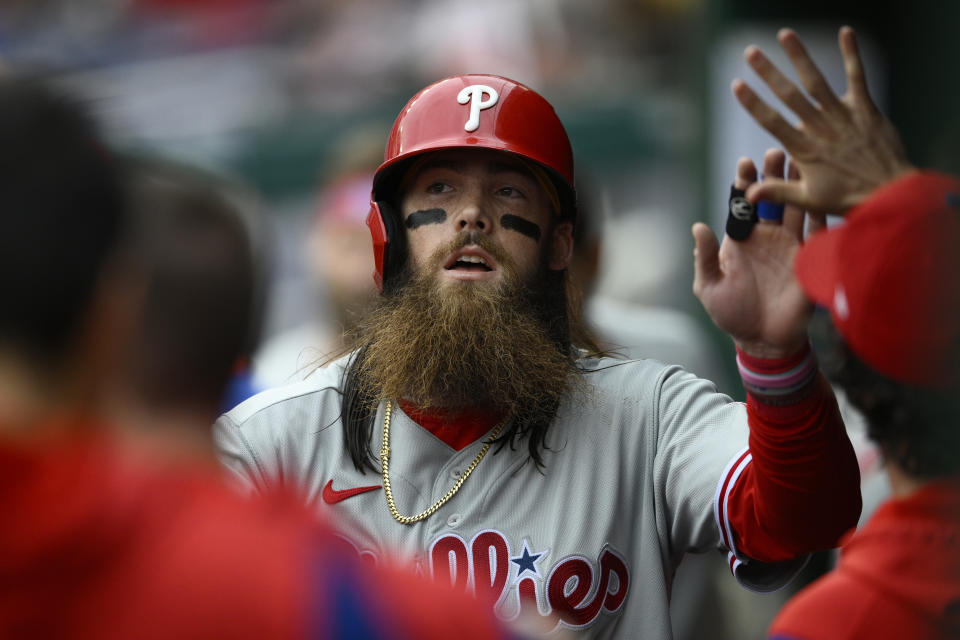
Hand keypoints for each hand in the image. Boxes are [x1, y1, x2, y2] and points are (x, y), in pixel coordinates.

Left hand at [693, 149, 811, 358]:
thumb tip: (697, 226)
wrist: (763, 341)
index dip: (743, 184)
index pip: (742, 205)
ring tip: (802, 161)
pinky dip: (821, 211)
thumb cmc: (732, 314)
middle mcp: (767, 237)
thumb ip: (705, 257)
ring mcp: (790, 245)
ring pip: (795, 207)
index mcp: (742, 240)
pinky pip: (818, 231)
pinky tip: (823, 191)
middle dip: (773, 174)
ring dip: (798, 186)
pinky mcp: (810, 259)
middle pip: (771, 199)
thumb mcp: (709, 287)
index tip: (744, 164)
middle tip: (776, 151)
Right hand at [733, 26, 914, 213]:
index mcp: (804, 150)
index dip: (753, 103)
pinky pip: (858, 77)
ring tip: (784, 34)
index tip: (737, 85)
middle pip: (790, 96)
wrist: (890, 194)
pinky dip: (852, 54)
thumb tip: (749, 192)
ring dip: (800, 56)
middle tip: (751, 52)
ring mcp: (843, 116)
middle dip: (769, 72)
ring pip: (817, 82)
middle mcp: (821, 129)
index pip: (772, 122)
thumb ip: (778, 191)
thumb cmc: (847, 199)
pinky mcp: (865, 109)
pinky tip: (845, 31)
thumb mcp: (808, 200)